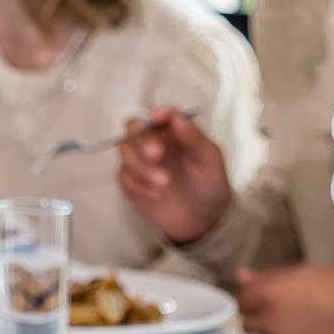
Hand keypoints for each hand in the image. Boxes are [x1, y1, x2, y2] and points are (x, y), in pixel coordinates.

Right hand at [116, 105, 232, 244]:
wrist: (202, 220)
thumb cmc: (209, 186)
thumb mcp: (210, 160)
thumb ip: (194, 137)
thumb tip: (177, 118)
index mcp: (174, 131)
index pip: (160, 113)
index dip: (157, 112)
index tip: (158, 118)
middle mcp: (155, 142)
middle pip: (134, 127)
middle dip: (142, 140)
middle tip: (156, 155)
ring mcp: (141, 161)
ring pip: (124, 150)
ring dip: (140, 166)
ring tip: (163, 183)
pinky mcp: (132, 182)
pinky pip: (123, 176)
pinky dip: (137, 185)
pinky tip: (156, 195)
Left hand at [235, 264, 333, 333]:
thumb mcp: (303, 273)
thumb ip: (267, 277)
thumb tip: (243, 277)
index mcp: (268, 297)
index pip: (240, 302)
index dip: (252, 300)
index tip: (263, 300)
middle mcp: (271, 325)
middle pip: (248, 326)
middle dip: (261, 319)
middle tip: (286, 314)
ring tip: (306, 328)